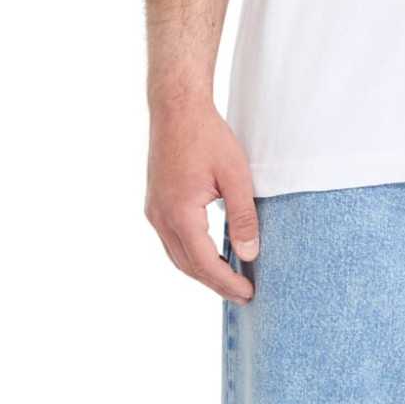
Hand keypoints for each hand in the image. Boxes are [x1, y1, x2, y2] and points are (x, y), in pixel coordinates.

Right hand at [146, 100, 258, 302]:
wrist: (176, 108)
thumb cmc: (207, 136)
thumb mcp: (236, 177)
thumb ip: (243, 218)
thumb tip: (250, 254)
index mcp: (180, 213)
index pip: (205, 263)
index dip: (227, 282)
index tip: (249, 293)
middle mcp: (161, 217)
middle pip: (189, 266)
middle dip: (216, 284)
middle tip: (243, 296)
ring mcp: (154, 212)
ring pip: (178, 257)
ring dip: (203, 273)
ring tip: (229, 282)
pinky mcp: (155, 205)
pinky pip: (172, 242)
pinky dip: (192, 256)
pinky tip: (211, 258)